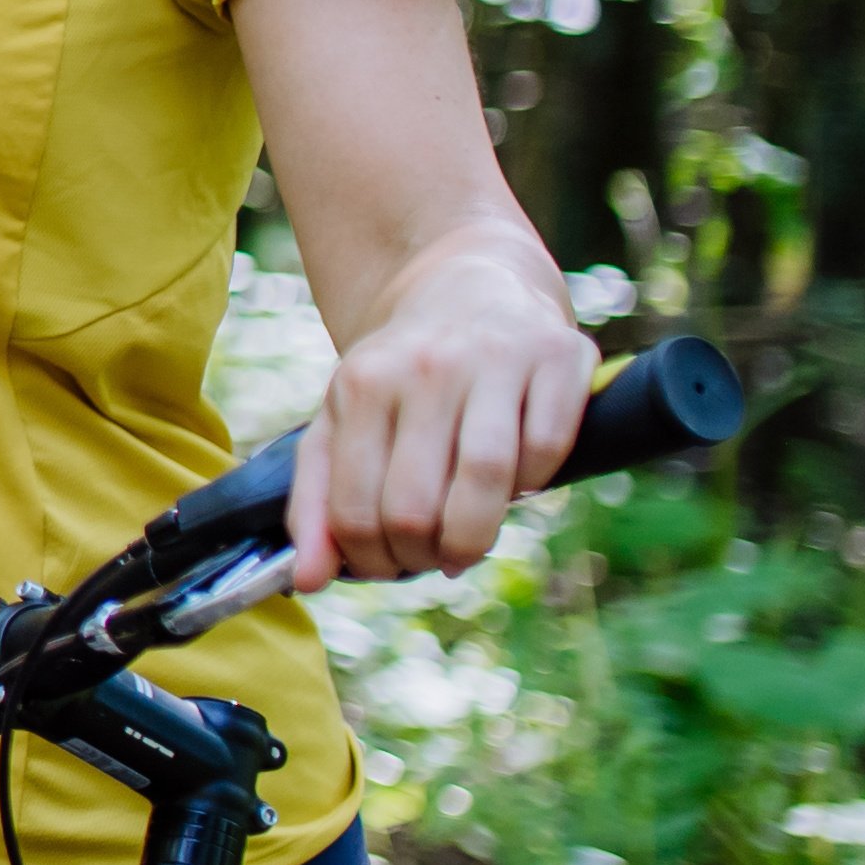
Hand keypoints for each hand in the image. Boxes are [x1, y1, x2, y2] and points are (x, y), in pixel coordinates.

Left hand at [284, 241, 591, 590]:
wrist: (466, 282)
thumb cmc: (399, 374)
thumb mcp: (340, 422)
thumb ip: (315, 502)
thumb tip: (306, 582)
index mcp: (360, 385)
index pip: (355, 510)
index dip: (372, 560)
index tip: (387, 565)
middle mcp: (425, 368)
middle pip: (417, 506)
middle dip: (421, 555)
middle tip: (429, 557)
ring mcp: (495, 359)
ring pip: (487, 480)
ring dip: (475, 537)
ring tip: (466, 547)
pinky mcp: (558, 357)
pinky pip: (547, 448)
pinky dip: (535, 484)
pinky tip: (517, 487)